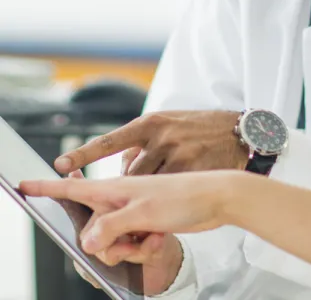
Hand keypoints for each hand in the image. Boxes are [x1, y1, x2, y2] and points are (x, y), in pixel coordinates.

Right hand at [20, 172, 242, 293]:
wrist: (220, 198)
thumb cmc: (185, 196)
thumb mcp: (144, 212)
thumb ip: (111, 226)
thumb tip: (86, 242)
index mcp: (115, 188)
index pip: (73, 188)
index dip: (48, 187)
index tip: (22, 184)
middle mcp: (122, 198)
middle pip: (92, 230)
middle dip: (107, 244)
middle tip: (132, 243)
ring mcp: (135, 211)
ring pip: (113, 242)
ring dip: (130, 248)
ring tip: (153, 238)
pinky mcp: (149, 222)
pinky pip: (133, 244)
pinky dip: (144, 247)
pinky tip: (162, 239)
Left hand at [54, 110, 248, 174]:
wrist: (244, 134)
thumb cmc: (203, 130)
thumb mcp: (170, 124)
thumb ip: (143, 143)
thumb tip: (121, 165)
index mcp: (151, 122)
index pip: (109, 140)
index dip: (83, 154)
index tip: (58, 164)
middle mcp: (162, 136)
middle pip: (128, 171)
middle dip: (132, 183)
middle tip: (145, 185)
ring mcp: (178, 153)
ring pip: (148, 184)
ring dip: (149, 191)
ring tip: (166, 185)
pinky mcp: (193, 170)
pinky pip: (168, 192)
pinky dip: (168, 196)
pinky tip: (181, 187)